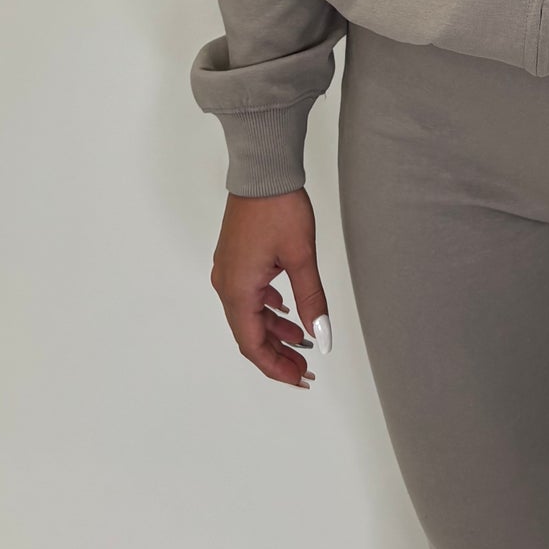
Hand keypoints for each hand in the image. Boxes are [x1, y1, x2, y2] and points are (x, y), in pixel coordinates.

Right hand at [210, 188, 330, 387]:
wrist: (263, 170)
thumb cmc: (278, 208)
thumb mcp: (301, 258)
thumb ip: (311, 301)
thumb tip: (321, 337)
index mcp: (238, 289)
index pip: (253, 345)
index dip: (276, 366)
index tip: (300, 378)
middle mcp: (226, 284)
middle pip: (249, 333)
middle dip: (277, 352)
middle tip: (304, 367)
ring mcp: (229, 270)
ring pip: (249, 314)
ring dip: (274, 330)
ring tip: (301, 340)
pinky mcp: (235, 257)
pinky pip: (248, 294)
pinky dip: (268, 308)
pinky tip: (285, 309)